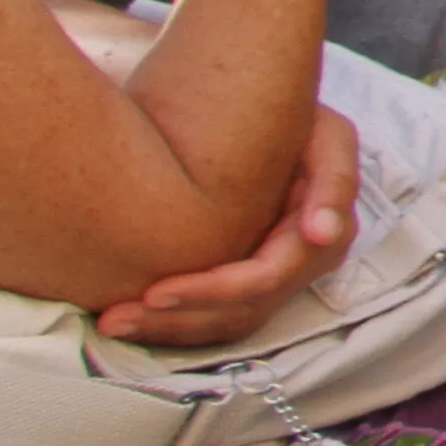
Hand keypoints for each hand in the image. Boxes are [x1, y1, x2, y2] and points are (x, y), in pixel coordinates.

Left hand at [92, 107, 359, 350]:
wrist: (269, 117)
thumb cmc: (293, 120)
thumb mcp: (325, 134)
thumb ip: (333, 179)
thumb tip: (322, 234)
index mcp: (324, 235)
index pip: (267, 279)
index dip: (214, 291)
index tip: (155, 291)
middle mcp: (300, 266)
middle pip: (240, 311)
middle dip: (178, 318)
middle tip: (115, 317)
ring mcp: (274, 278)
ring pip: (223, 323)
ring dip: (167, 328)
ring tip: (112, 322)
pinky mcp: (244, 280)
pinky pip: (211, 317)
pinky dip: (169, 322)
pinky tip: (125, 316)